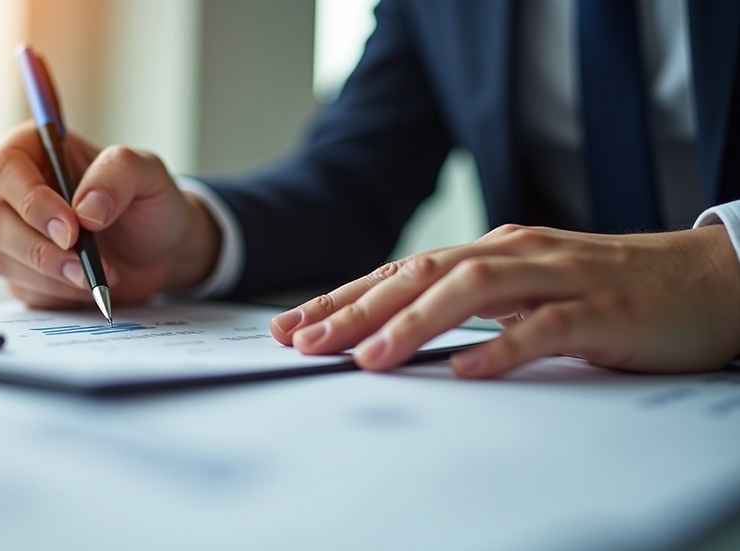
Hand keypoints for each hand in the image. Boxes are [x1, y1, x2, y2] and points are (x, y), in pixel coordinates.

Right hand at [0, 121, 220, 308]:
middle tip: (84, 262)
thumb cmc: (149, 203)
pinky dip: (58, 293)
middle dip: (38, 247)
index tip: (71, 227)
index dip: (29, 199)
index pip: (3, 167)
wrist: (162, 251)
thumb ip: (119, 174)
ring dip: (51, 274)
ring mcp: (14, 235)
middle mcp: (16, 192)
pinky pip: (22, 289)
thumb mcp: (149, 174)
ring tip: (99, 275)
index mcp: (36, 151)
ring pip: (0, 258)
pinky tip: (89, 285)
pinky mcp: (23, 274)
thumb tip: (85, 208)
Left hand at [270, 224, 739, 377]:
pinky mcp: (601, 311)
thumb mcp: (525, 293)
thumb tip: (395, 334)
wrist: (706, 280)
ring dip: (415, 323)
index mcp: (491, 252)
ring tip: (369, 357)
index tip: (294, 326)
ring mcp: (559, 278)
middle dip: (358, 309)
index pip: (402, 272)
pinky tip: (465, 370)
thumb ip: (469, 307)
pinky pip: (545, 328)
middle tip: (307, 342)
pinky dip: (502, 347)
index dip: (344, 297)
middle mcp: (515, 255)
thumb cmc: (607, 290)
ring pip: (474, 290)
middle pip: (422, 274)